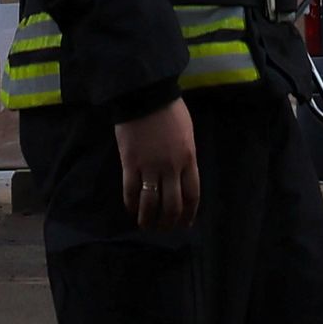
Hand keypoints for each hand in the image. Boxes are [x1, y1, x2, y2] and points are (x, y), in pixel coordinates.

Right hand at [116, 96, 199, 229]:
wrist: (146, 94)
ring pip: (151, 204)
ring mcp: (150, 166)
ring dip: (148, 219)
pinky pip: (131, 191)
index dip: (189, 214)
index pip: (192, 195)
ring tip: (145, 225)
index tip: (184, 224)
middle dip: (168, 222)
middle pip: (173, 205)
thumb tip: (182, 175)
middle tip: (162, 228)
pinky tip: (131, 209)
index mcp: (188, 159)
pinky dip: (131, 204)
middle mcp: (171, 167)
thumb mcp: (187, 134)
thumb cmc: (169, 110)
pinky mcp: (130, 163)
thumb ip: (186, 156)